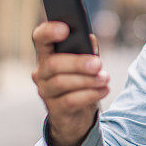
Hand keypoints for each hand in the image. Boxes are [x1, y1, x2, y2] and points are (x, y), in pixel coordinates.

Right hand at [31, 22, 108, 145]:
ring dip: (87, 80)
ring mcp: (45, 92)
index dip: (49, 31)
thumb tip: (90, 38)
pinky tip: (103, 90)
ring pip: (62, 82)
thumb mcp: (86, 64)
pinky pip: (70, 100)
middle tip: (98, 64)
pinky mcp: (54, 109)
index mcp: (48, 55)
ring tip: (105, 79)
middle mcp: (41, 72)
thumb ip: (87, 50)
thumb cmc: (81, 83)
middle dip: (78, 63)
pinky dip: (90, 94)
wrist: (78, 116)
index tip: (65, 29)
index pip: (40, 38)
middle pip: (53, 64)